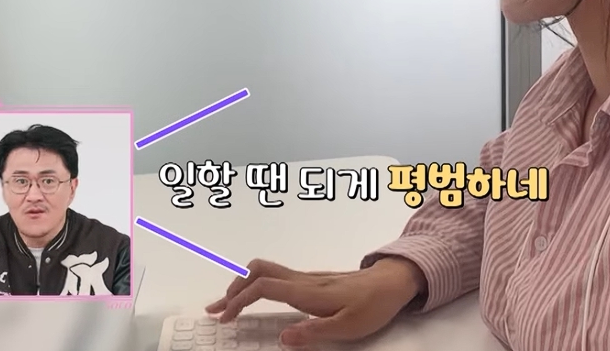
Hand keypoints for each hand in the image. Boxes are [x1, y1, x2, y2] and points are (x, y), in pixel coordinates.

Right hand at [205, 257, 425, 346]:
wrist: (393, 281)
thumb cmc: (373, 306)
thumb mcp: (348, 327)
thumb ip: (314, 332)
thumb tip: (282, 338)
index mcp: (307, 292)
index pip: (263, 287)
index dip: (239, 300)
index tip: (223, 317)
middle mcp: (303, 280)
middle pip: (258, 271)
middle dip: (232, 288)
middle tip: (216, 310)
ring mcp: (308, 277)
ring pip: (266, 271)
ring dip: (242, 284)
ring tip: (226, 304)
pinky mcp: (313, 280)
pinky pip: (276, 276)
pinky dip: (257, 285)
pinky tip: (255, 298)